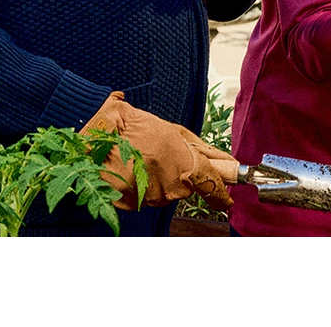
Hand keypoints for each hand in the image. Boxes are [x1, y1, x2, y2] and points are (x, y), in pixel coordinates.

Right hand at [79, 92, 233, 211]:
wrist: (101, 130)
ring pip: (162, 195)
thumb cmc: (138, 127)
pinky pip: (144, 200)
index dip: (220, 196)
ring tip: (142, 160)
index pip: (210, 187)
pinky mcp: (130, 203)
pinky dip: (140, 187)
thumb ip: (203, 150)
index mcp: (183, 164)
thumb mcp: (176, 132)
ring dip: (157, 181)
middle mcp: (168, 185)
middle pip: (183, 190)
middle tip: (161, 157)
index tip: (226, 201)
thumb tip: (228, 162)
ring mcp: (148, 197)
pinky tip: (131, 170)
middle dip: (177, 176)